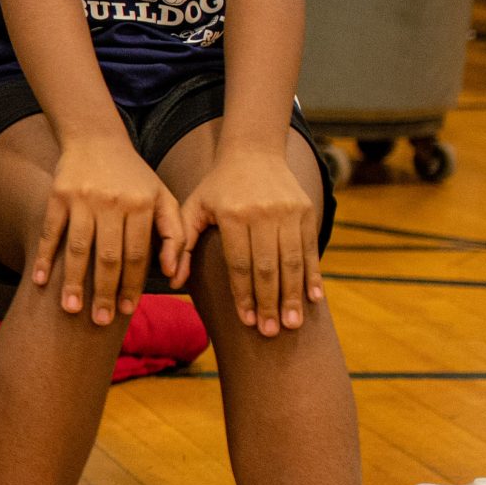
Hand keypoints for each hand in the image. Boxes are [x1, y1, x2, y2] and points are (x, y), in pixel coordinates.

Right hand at [32, 134, 184, 325]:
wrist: (96, 138)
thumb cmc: (134, 177)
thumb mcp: (162, 198)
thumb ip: (174, 234)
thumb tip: (173, 274)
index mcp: (141, 205)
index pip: (137, 255)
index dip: (132, 286)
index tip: (126, 311)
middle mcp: (113, 202)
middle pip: (108, 257)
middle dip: (103, 292)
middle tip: (99, 321)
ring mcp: (82, 199)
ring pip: (78, 248)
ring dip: (73, 282)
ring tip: (70, 310)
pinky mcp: (57, 195)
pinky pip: (51, 232)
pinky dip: (45, 257)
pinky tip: (41, 281)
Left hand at [177, 147, 323, 335]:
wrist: (254, 152)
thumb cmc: (217, 186)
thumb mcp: (192, 208)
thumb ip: (179, 243)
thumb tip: (172, 280)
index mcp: (232, 215)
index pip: (239, 263)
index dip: (243, 294)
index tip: (246, 321)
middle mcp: (262, 214)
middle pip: (267, 267)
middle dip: (269, 303)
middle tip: (270, 332)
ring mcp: (288, 212)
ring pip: (291, 262)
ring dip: (293, 296)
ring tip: (292, 325)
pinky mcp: (306, 211)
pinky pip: (310, 249)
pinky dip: (313, 275)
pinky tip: (314, 299)